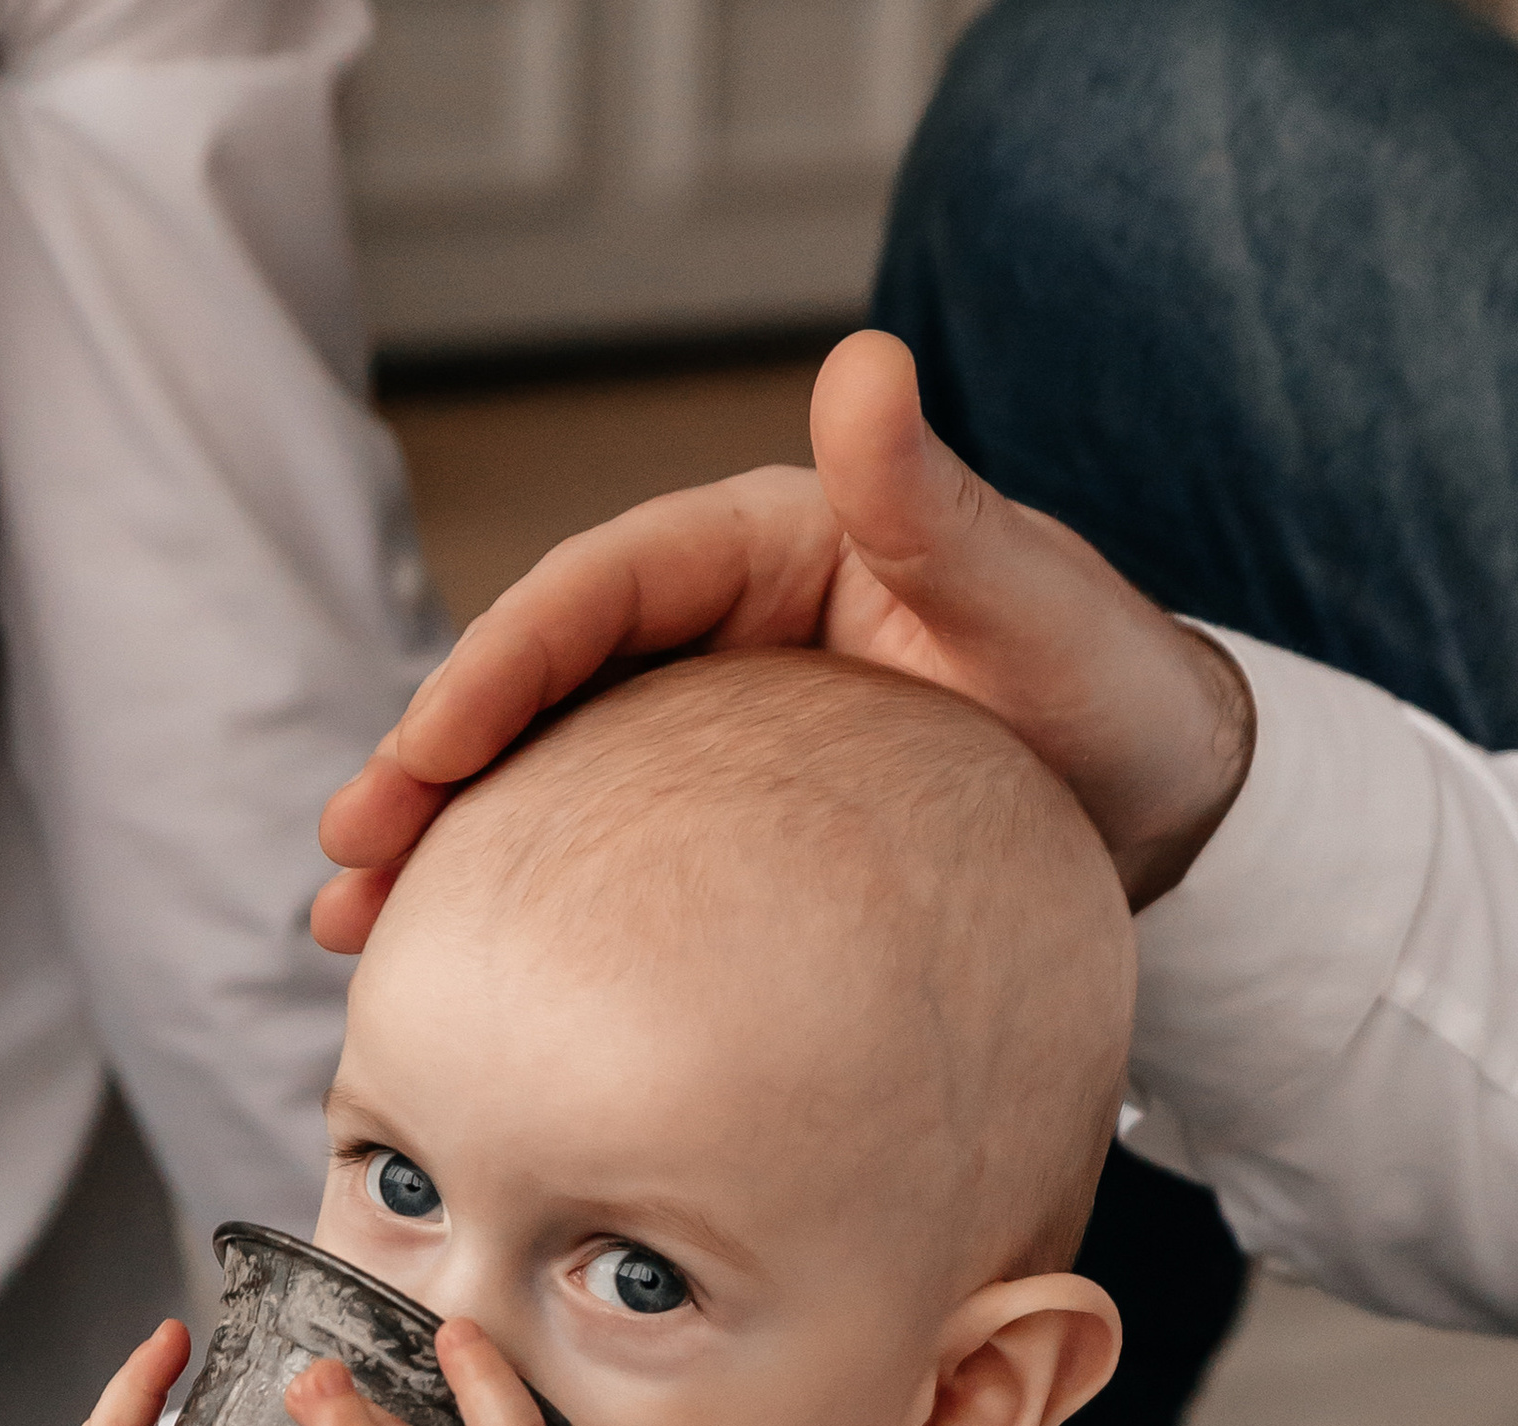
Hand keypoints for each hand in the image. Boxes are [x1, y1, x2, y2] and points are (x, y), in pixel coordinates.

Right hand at [315, 329, 1251, 944]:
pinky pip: (599, 859)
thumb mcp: (1038, 600)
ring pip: (545, 779)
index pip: (601, 591)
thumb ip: (937, 504)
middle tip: (350, 849)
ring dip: (443, 848)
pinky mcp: (720, 834)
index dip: (500, 661)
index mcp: (770, 549)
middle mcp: (720, 634)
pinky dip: (520, 906)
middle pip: (538, 685)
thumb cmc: (1115, 701)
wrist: (1167, 819)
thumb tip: (863, 364)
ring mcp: (712, 739)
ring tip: (353, 924)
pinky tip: (453, 969)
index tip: (429, 743)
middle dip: (427, 764)